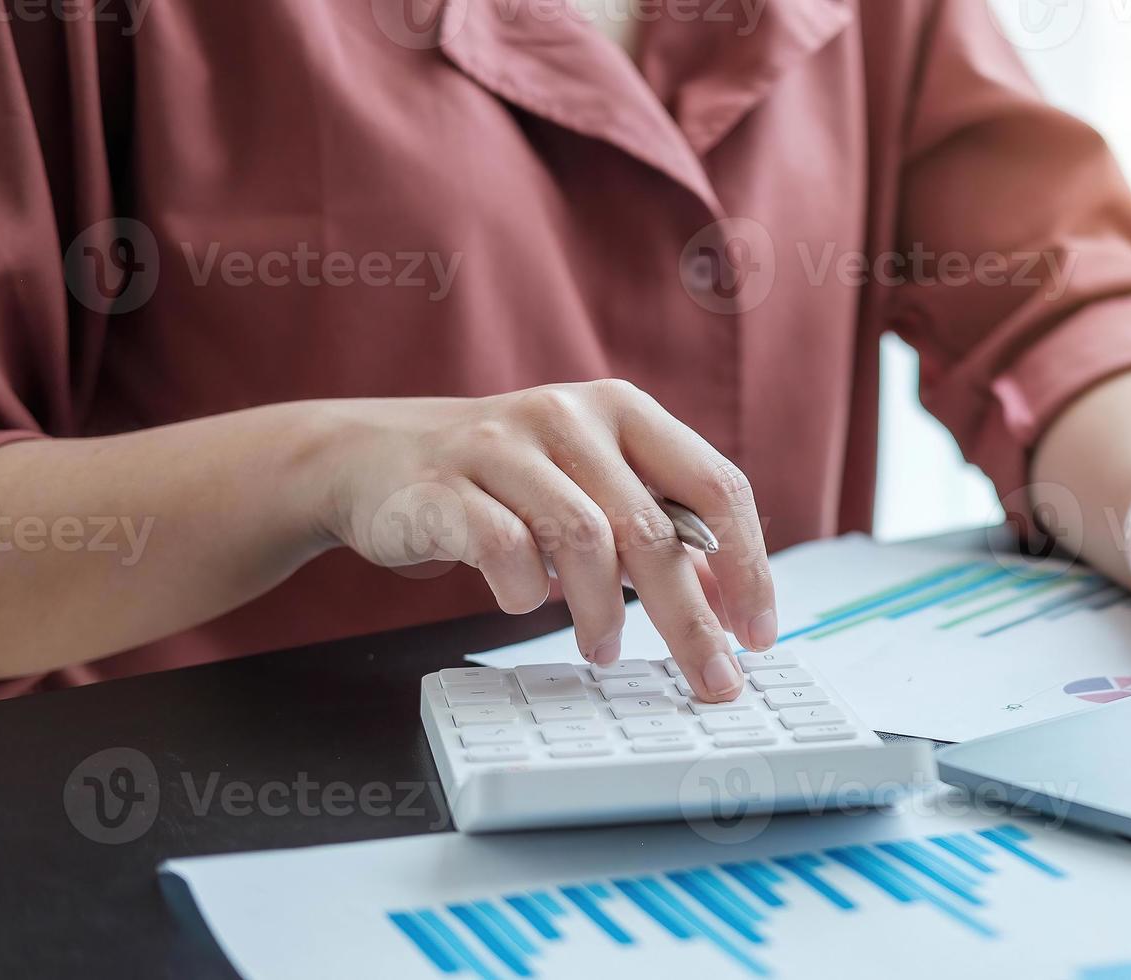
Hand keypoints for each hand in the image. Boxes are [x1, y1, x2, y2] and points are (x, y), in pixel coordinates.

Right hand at [312, 380, 773, 700]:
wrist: (374, 456)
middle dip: (690, 618)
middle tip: (711, 678)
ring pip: (586, 539)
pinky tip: (526, 602)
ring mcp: (503, 445)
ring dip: (603, 611)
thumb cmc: (504, 481)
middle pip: (655, 527)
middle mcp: (570, 416)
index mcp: (625, 411)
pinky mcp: (444, 485)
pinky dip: (526, 589)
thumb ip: (660, 531)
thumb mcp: (592, 489)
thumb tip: (729, 600)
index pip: (716, 486)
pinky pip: (504, 548)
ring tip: (604, 649)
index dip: (747, 566)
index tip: (757, 635)